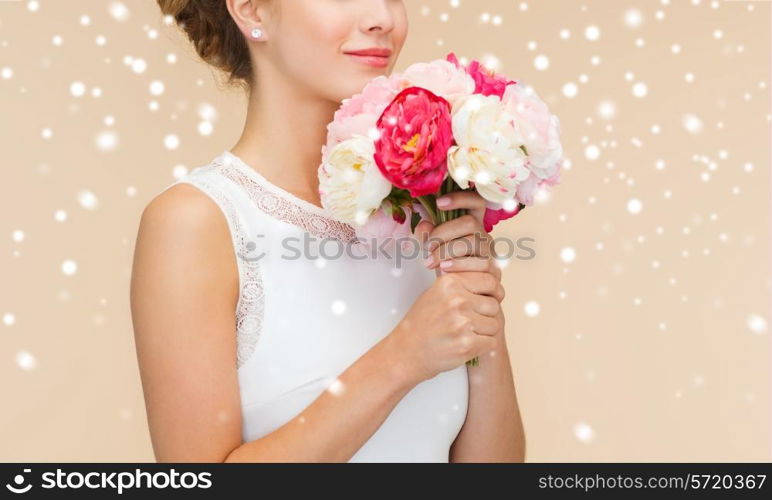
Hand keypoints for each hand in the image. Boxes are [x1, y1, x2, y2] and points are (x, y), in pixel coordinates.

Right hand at [385, 272, 504, 383]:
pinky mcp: (467, 344)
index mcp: (450, 282)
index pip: (489, 281)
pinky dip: (481, 347)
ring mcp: (462, 322)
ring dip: (483, 332)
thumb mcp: (436, 293)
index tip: (489, 301)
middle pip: (494, 305)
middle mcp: (457, 300)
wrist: (407, 351)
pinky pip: (491, 342)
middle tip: (467, 324)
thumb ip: (460, 283)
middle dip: (485, 316)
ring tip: (462, 334)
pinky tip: (464, 345)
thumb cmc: (422, 323)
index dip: (493, 293)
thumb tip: (490, 278)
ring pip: (494, 325)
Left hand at [414, 191, 501, 281]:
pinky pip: (478, 263)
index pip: (476, 202)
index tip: (439, 203)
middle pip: (470, 223)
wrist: (458, 291)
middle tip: (427, 246)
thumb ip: (427, 234)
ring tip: (430, 261)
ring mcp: (490, 251)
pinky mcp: (493, 269)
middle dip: (444, 232)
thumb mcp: (433, 246)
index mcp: (473, 222)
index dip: (460, 198)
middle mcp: (484, 234)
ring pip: (472, 242)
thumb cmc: (445, 263)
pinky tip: (442, 269)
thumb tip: (425, 225)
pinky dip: (457, 265)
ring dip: (446, 251)